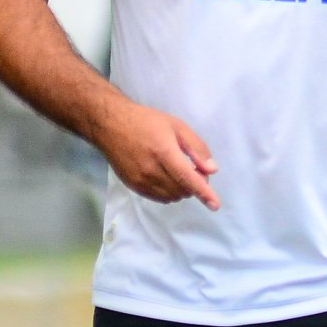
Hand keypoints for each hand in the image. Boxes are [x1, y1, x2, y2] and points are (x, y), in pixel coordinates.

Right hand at [93, 100, 220, 210]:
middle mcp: (151, 170)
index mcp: (164, 152)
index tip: (215, 205)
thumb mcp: (176, 126)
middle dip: (194, 184)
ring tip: (179, 172)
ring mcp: (141, 181)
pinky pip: (159, 198)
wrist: (111, 126)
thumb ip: (196, 147)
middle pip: (182, 190)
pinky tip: (167, 178)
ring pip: (172, 197)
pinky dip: (169, 193)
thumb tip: (211, 170)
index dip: (203, 192)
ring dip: (182, 190)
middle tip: (195, 169)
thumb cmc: (146, 121)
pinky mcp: (133, 186)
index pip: (187, 178)